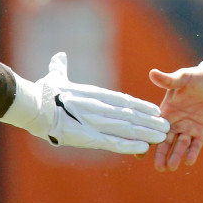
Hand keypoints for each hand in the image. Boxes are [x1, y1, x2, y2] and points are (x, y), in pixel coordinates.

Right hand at [4, 52, 170, 154]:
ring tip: (163, 136)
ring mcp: (96, 122)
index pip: (124, 101)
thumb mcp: (55, 77)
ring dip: (147, 132)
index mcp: (95, 95)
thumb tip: (59, 56)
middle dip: (150, 121)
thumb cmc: (43, 92)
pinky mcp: (90, 137)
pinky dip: (130, 145)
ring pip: (128, 128)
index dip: (140, 106)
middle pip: (131, 115)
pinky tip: (144, 147)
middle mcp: (100, 108)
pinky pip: (114, 142)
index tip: (154, 109)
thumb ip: (60, 68)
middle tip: (167, 125)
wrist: (34, 106)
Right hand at [148, 63, 202, 171]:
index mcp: (167, 112)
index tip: (139, 153)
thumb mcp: (183, 78)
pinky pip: (195, 146)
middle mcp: (176, 124)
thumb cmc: (198, 78)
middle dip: (161, 154)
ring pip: (179, 146)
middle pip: (165, 142)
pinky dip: (192, 153)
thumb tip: (152, 73)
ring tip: (171, 166)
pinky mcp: (202, 134)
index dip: (146, 139)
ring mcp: (188, 130)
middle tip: (158, 166)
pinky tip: (189, 161)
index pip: (154, 128)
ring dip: (175, 156)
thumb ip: (169, 80)